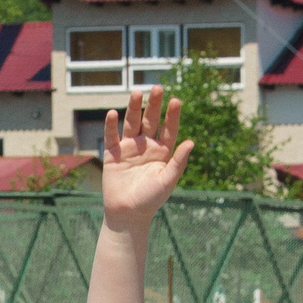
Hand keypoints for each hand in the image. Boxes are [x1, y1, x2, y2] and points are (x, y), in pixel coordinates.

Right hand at [100, 88, 191, 230]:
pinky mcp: (113, 153)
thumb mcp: (167, 180)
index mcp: (163, 151)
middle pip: (151, 120)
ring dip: (134, 108)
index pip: (169, 128)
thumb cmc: (151, 199)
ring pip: (132, 123)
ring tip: (137, 93)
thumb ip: (179, 162)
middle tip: (158, 88)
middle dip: (154, 105)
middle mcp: (147, 145)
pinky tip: (112, 113)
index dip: (172, 115)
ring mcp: (129, 147)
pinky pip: (111, 136)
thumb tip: (191, 142)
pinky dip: (110, 124)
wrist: (128, 213)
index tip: (176, 101)